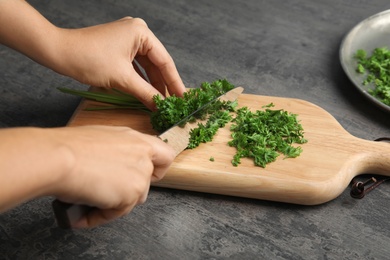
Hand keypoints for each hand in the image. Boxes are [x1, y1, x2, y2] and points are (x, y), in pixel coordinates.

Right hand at [49, 125, 174, 227]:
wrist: (59, 158)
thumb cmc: (69, 146)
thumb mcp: (99, 138)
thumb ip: (116, 151)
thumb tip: (111, 165)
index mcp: (135, 139)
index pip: (164, 155)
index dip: (157, 168)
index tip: (146, 173)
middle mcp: (143, 156)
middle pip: (146, 182)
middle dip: (127, 189)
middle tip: (107, 191)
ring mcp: (140, 175)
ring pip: (133, 199)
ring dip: (113, 203)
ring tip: (89, 202)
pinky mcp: (131, 194)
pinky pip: (117, 212)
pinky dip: (100, 216)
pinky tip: (83, 213)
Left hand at [55, 17, 185, 109]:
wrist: (58, 52)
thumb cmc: (88, 59)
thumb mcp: (122, 79)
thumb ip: (145, 92)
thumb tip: (161, 105)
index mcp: (141, 32)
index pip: (164, 61)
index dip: (174, 82)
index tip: (183, 98)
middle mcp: (137, 31)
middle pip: (156, 63)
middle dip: (163, 84)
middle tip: (174, 103)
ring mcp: (128, 39)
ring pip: (146, 65)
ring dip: (152, 83)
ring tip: (162, 101)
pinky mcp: (119, 47)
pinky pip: (136, 65)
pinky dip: (141, 79)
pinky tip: (147, 93)